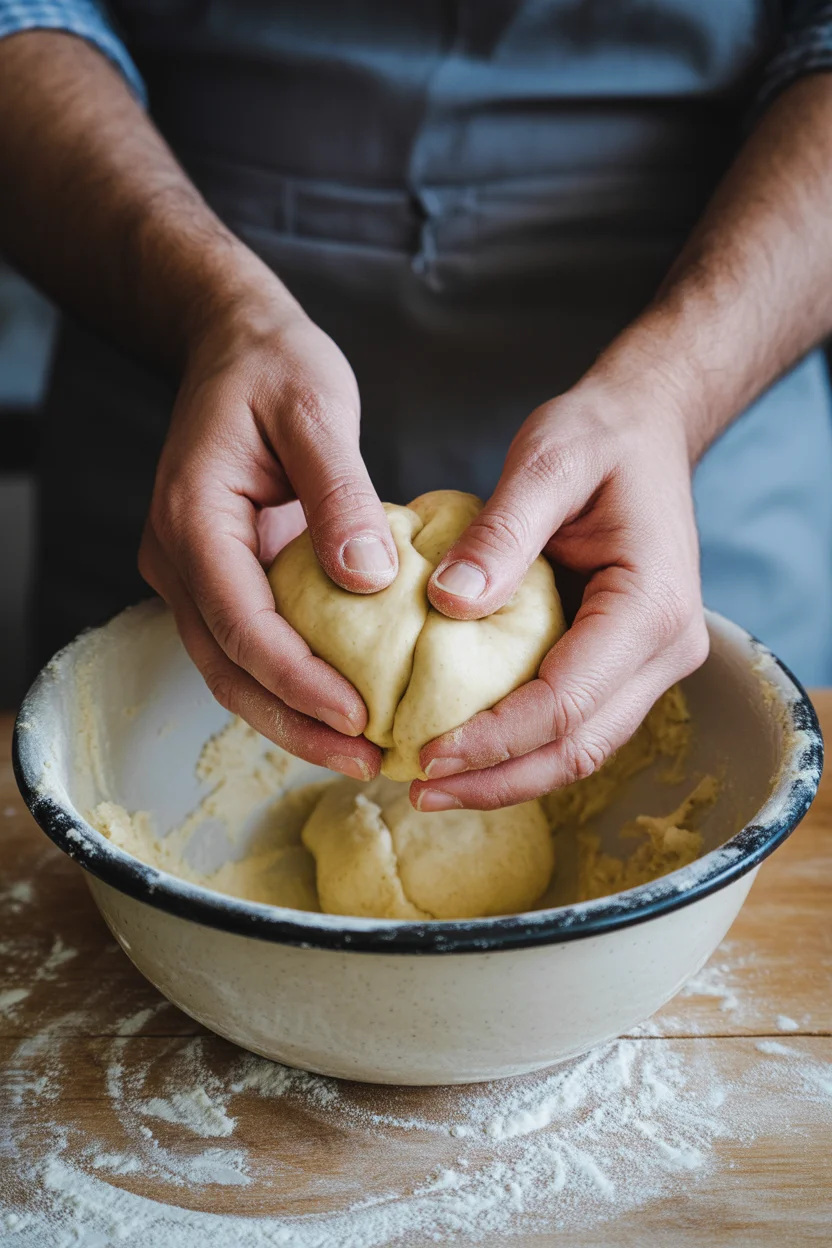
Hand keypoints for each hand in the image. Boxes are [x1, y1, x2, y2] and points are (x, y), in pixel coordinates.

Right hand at [139, 287, 397, 778]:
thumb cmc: (274, 367)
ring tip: (361, 754)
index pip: (237, 620)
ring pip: (232, 669)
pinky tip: (342, 708)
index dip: (295, 678)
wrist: (233, 346)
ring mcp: (193, 572)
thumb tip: (370, 579)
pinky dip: (291, 684)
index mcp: (192, 517)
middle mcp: (178, 556)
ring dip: (292, 717)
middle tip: (367, 761)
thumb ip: (339, 494)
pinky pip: (248, 646)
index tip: (357, 715)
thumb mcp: (316, 411)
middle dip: (294, 723)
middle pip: (227, 666)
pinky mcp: (220, 577)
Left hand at [413, 380, 708, 809]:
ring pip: (582, 747)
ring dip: (508, 775)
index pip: (567, 701)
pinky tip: (466, 747)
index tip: (425, 754)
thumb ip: (503, 532)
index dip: (495, 738)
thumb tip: (450, 605)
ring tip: (431, 784)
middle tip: (418, 790)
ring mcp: (651, 662)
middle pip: (580, 746)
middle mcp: (665, 648)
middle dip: (498, 780)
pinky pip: (576, 722)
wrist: (645, 430)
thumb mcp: (547, 460)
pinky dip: (521, 744)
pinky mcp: (624, 662)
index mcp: (652, 605)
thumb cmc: (597, 438)